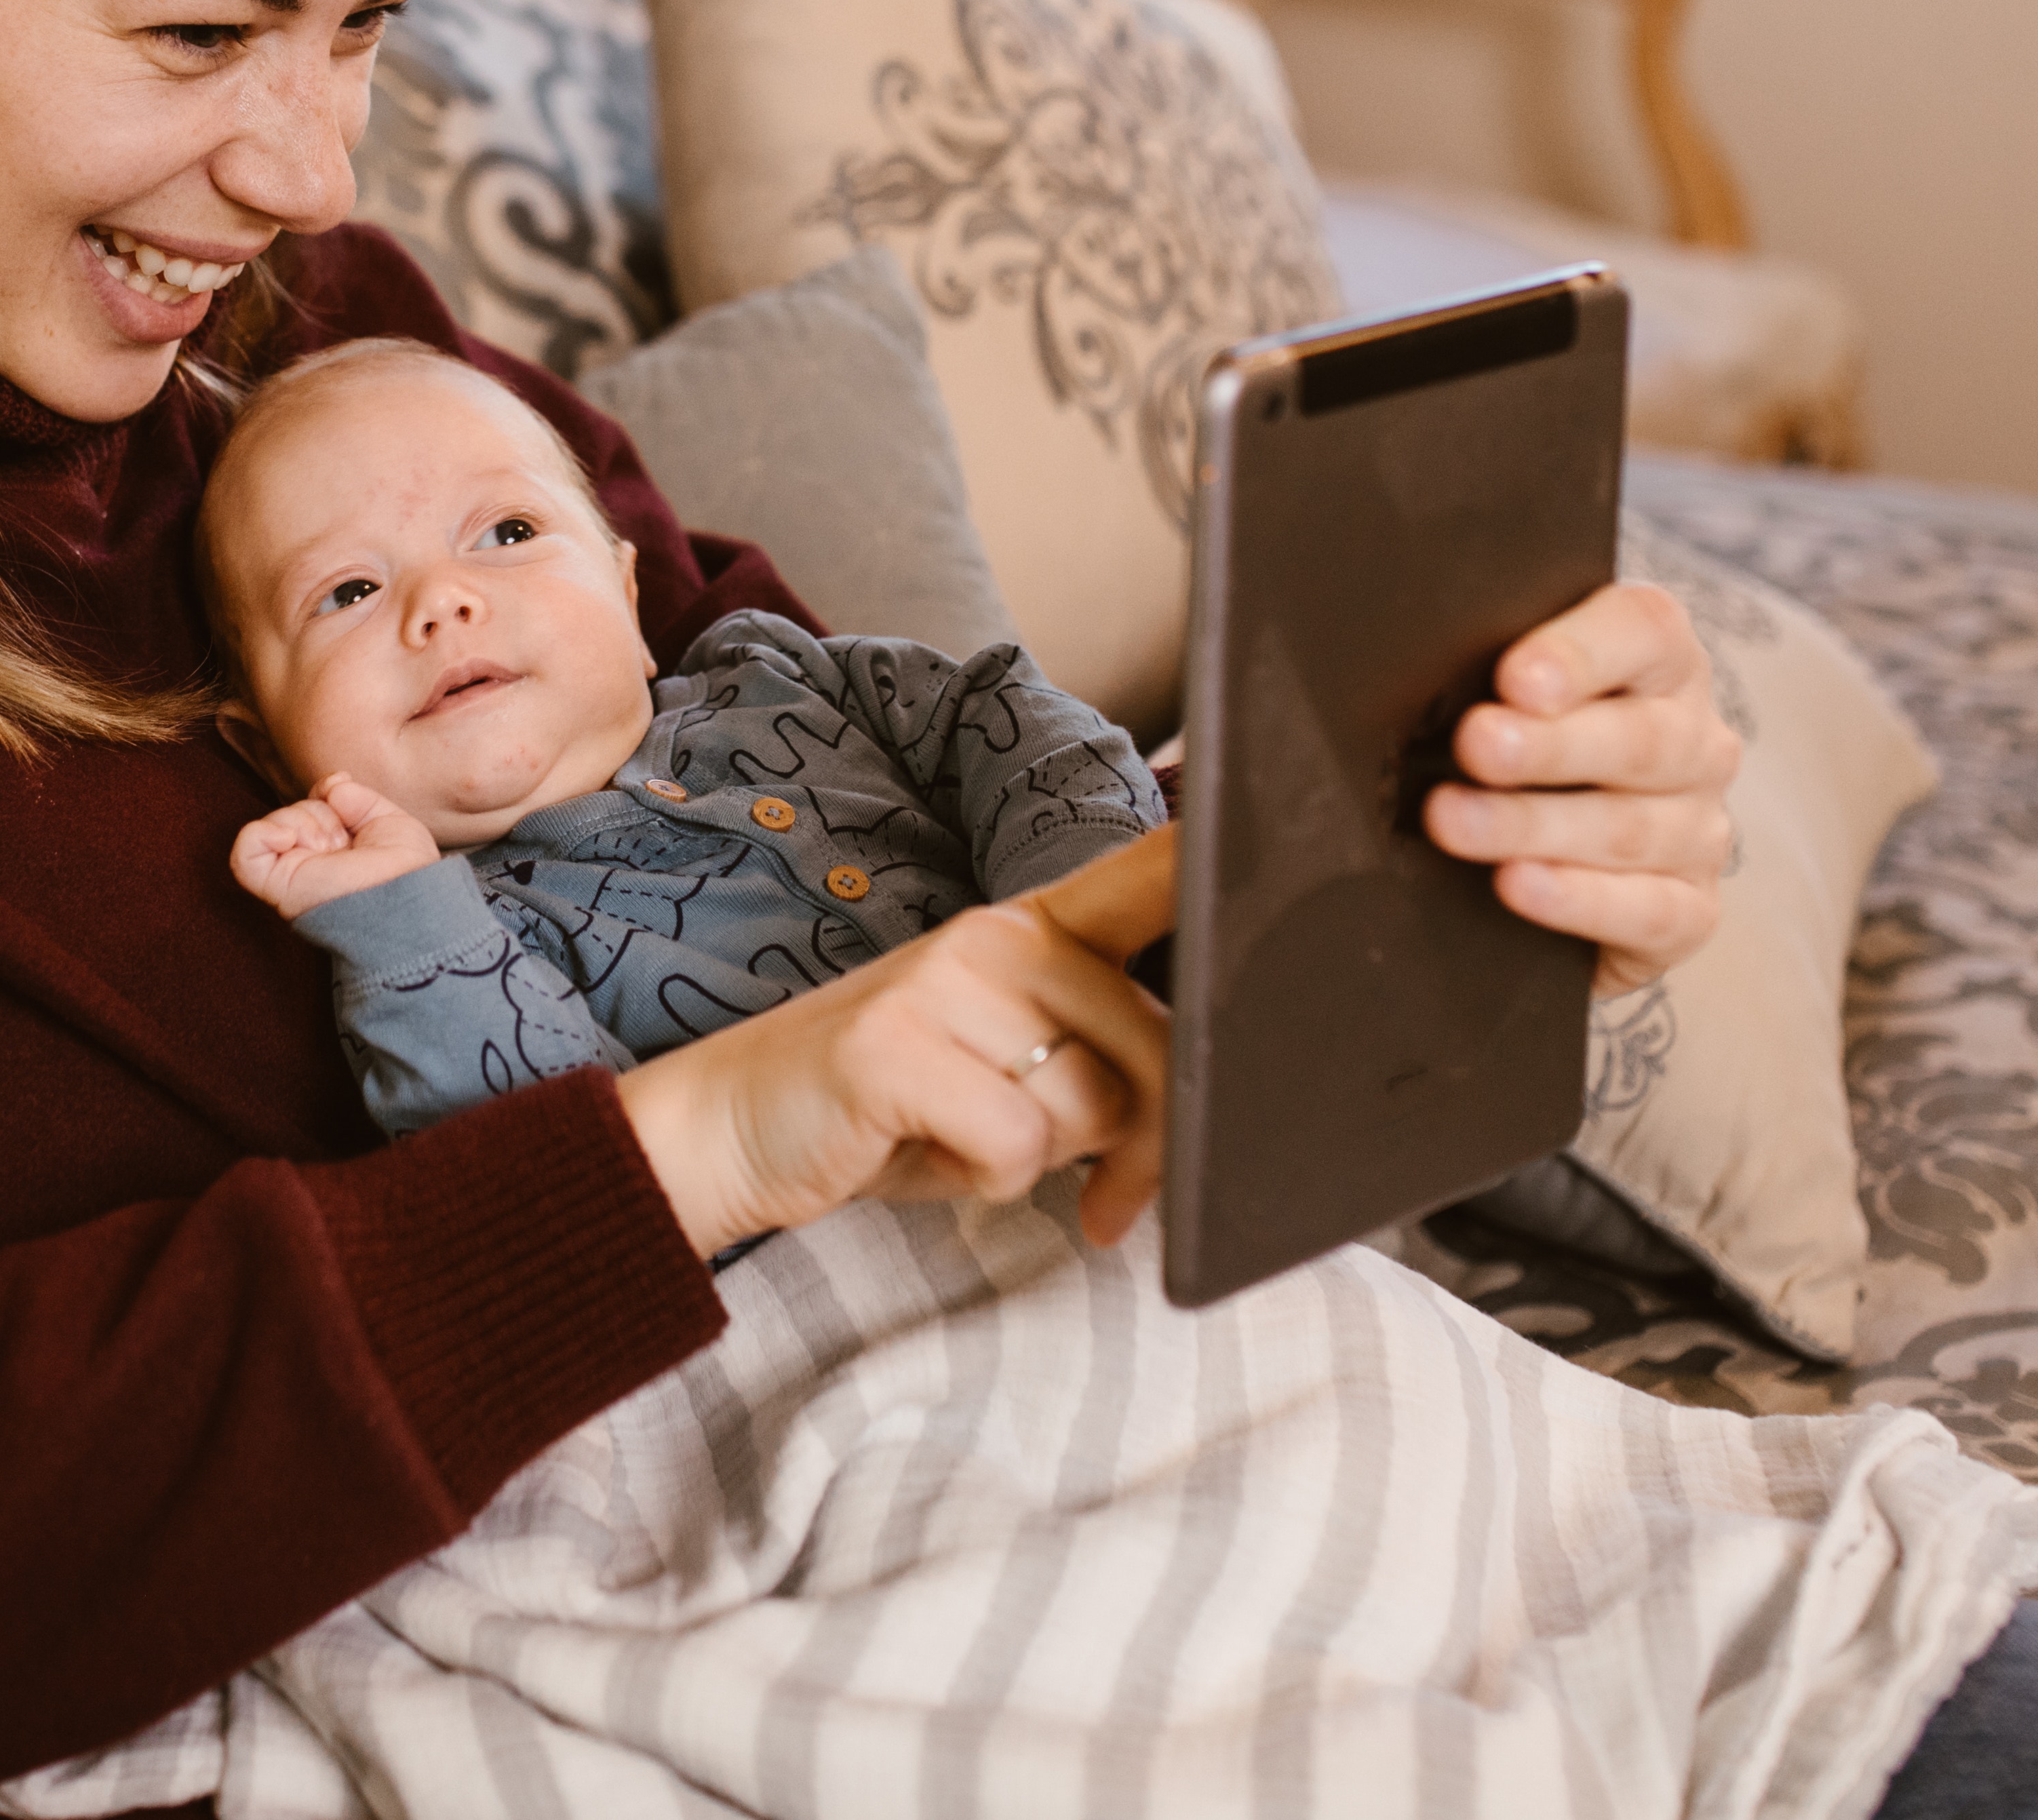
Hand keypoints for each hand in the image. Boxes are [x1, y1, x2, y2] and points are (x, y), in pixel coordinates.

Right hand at [230, 773, 442, 916]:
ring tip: (329, 846)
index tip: (339, 794)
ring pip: (270, 826)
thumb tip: (331, 787)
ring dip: (302, 822)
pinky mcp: (277, 887)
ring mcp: (290, 877)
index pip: (311, 809)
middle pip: (292, 812)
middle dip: (319, 812)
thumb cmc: (407, 871)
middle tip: (344, 840)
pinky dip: (262, 833)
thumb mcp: (390, 822)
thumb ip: (358, 799)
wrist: (406, 897)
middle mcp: (309, 865)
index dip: (323, 794)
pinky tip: (290, 838)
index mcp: (335, 853)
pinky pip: (245, 853)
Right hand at [615, 827, 1176, 1255]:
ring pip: (1092, 1105)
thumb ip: (1097, 1059)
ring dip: (1045, 1162)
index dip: (1225, 862)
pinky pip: (1019, 1143)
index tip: (1303, 835)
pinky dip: (986, 1178)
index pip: (1152, 875)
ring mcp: (945, 980)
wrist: (734, 1125)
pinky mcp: (897, 1042)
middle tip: (1105, 1202)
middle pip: (1157, 1050)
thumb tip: (1204, 1110)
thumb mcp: (1006, 1066)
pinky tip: (929, 1152)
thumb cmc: (891, 1106)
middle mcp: (999, 935)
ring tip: (971, 1142)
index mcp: (1034, 930)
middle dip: (1145, 1151)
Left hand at [1430, 581, 1740, 995]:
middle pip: (1636, 739)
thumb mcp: (1516, 692)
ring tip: (1453, 821)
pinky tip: (1517, 884)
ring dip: (1532, 825)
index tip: (1514, 678)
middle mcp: (1694, 743)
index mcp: (1661, 664)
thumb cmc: (1528, 746)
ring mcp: (1698, 830)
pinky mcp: (1691, 908)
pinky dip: (1577, 899)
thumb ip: (1495, 671)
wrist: (1573, 866)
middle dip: (1548, 746)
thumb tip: (1416, 659)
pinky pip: (1648, 910)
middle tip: (1475, 745)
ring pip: (1625, 828)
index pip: (1644, 632)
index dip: (1580, 653)